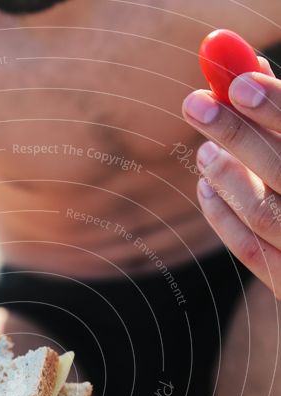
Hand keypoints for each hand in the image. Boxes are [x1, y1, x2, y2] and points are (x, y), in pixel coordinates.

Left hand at [182, 59, 280, 296]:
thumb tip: (239, 72)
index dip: (278, 107)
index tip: (236, 83)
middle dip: (238, 133)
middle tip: (195, 104)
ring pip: (263, 214)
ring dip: (226, 176)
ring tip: (204, 150)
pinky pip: (250, 250)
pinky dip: (223, 217)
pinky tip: (205, 187)